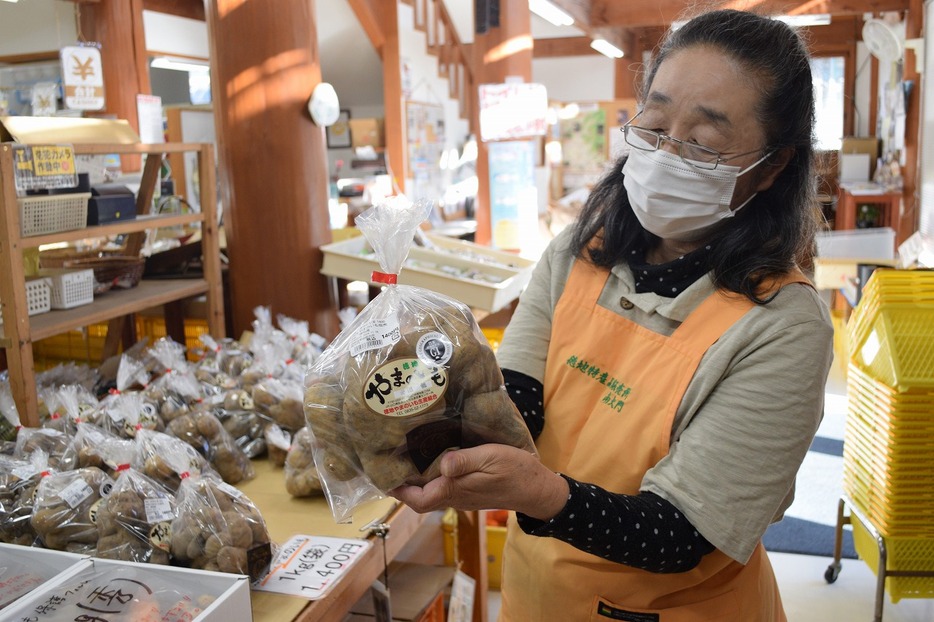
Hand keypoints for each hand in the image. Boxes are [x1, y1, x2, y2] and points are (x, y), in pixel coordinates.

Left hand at [389, 444, 568, 520]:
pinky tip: (434, 462)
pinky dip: (433, 479)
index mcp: (457, 490)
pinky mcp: (472, 492)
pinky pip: (445, 489)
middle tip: (392, 466)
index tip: (385, 476)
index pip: (420, 499)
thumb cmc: (516, 471)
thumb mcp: (491, 459)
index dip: (400, 491)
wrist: (537, 488)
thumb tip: (442, 464)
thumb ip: (465, 462)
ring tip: (407, 461)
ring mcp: (464, 496)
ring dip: (418, 483)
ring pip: (432, 494)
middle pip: (422, 500)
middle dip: (404, 487)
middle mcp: (456, 496)